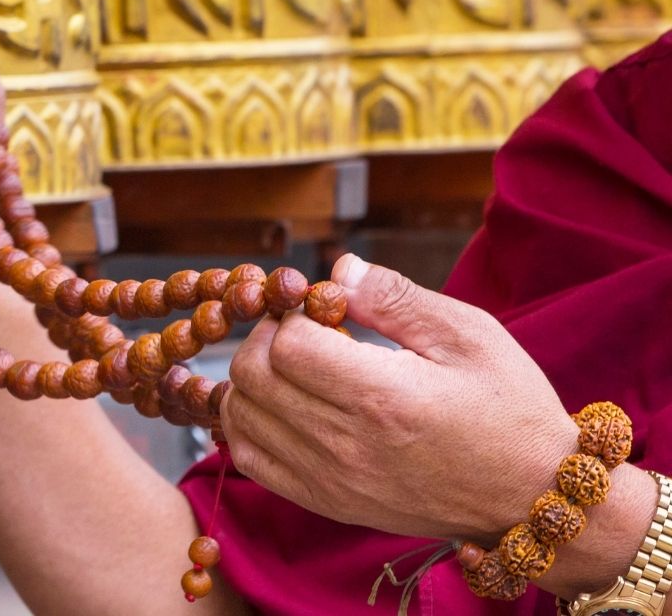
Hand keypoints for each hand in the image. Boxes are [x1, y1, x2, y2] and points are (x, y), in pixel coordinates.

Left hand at [221, 253, 578, 542]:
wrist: (532, 498)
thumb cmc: (509, 410)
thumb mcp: (469, 336)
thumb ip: (395, 298)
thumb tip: (338, 269)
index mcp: (382, 397)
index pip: (286, 343)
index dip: (295, 315)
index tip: (323, 311)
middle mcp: (346, 444)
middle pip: (250, 376)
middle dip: (265, 339)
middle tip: (304, 332)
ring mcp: (331, 480)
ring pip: (240, 416)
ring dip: (252, 380)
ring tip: (295, 368)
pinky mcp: (327, 503)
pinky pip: (249, 459)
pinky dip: (248, 424)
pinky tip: (280, 404)